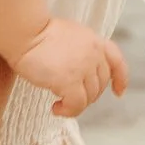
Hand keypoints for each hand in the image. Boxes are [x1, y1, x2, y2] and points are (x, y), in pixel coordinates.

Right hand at [12, 17, 128, 117]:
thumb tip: (78, 72)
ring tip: (59, 104)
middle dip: (88, 95)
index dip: (120, 79)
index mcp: (94, 41)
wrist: (24, 32)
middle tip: (69, 98)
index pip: (117, 61)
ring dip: (75, 105)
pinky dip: (67, 111)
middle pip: (100, 85)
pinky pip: (76, 105)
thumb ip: (80, 51)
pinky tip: (55, 109)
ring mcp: (84, 68)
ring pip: (89, 97)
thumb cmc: (37, 34)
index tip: (118, 92)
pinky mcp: (70, 81)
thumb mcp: (69, 36)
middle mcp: (94, 54)